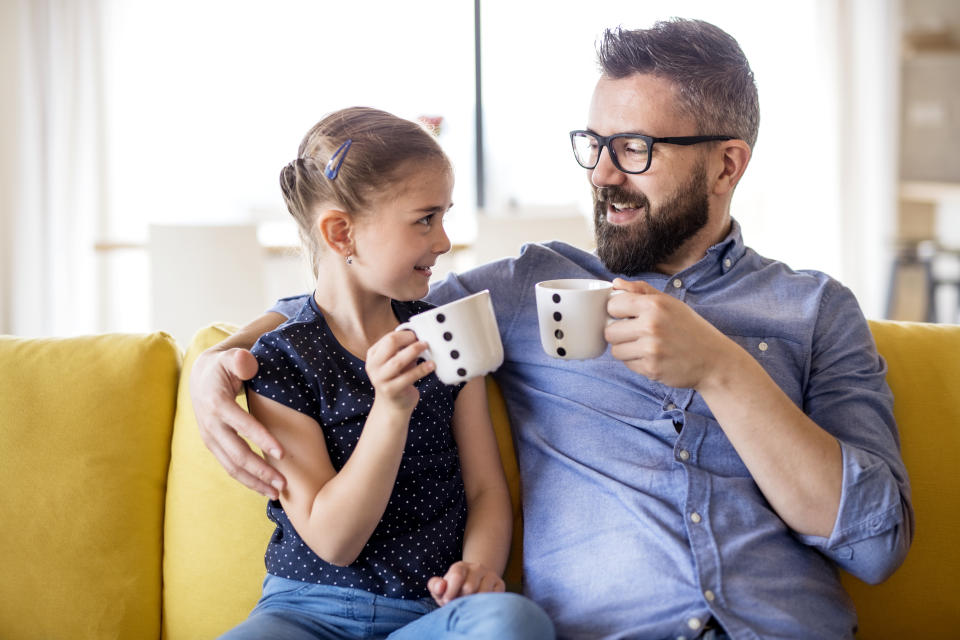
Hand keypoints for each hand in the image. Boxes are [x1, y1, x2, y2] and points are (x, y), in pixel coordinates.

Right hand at [190, 347, 286, 498]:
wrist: (201, 379)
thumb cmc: (225, 367)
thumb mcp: (231, 358)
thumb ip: (240, 360)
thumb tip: (247, 363)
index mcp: (217, 403)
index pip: (241, 424)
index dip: (261, 438)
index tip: (282, 453)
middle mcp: (211, 425)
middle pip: (236, 453)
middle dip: (260, 470)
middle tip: (284, 483)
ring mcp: (210, 439)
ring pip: (232, 466)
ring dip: (254, 481)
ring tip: (277, 493)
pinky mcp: (214, 447)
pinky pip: (230, 468)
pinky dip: (247, 480)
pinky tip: (265, 488)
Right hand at [365, 331, 435, 413]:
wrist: (393, 405)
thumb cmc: (397, 379)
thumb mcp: (397, 361)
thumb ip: (404, 349)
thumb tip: (420, 335)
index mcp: (373, 355)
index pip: (388, 338)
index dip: (404, 334)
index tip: (417, 335)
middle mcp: (373, 366)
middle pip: (390, 345)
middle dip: (408, 339)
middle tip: (422, 341)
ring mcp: (380, 379)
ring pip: (398, 361)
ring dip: (415, 352)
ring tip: (427, 348)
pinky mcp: (391, 390)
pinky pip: (408, 377)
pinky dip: (421, 369)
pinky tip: (431, 365)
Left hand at [427, 561, 505, 605]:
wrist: (474, 586)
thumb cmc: (454, 591)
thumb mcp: (441, 589)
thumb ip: (435, 586)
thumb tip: (441, 587)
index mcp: (460, 567)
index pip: (457, 576)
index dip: (450, 592)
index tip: (447, 601)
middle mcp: (477, 567)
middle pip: (469, 587)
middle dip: (462, 600)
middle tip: (459, 604)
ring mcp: (490, 575)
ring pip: (483, 594)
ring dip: (474, 604)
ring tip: (469, 606)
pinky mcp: (500, 585)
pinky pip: (494, 598)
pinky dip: (486, 606)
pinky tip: (480, 606)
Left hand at [604, 278, 735, 388]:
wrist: (714, 360)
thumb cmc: (690, 329)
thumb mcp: (670, 303)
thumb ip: (642, 291)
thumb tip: (616, 283)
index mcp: (654, 305)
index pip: (613, 305)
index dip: (617, 311)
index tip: (626, 315)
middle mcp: (651, 326)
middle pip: (610, 331)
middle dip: (619, 333)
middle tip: (636, 334)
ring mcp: (651, 349)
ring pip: (616, 350)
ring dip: (626, 349)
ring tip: (645, 346)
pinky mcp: (651, 369)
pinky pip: (628, 365)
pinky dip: (636, 362)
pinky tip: (652, 357)